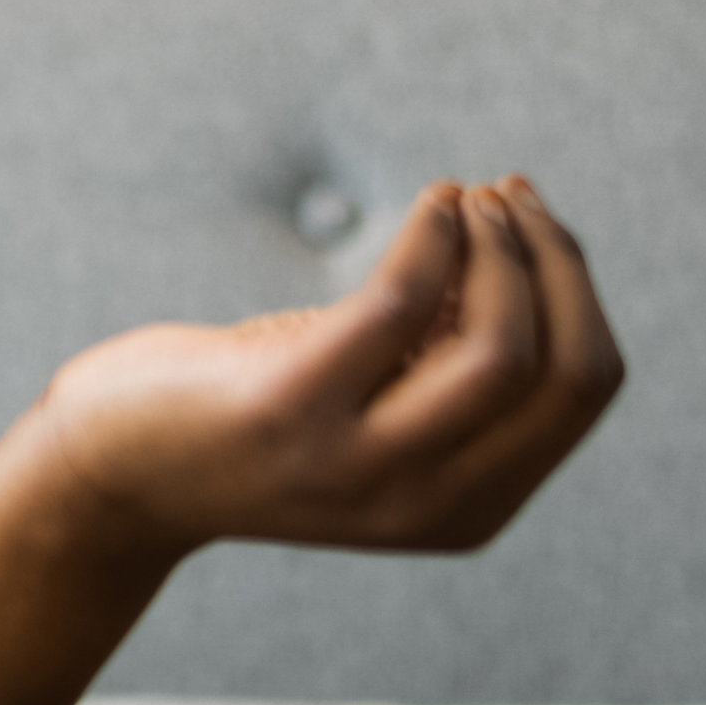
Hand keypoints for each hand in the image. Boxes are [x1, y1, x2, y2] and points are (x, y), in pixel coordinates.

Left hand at [18, 176, 622, 560]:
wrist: (118, 467)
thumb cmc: (263, 410)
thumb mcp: (388, 396)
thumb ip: (464, 354)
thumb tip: (538, 246)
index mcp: (472, 509)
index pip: (587, 390)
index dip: (579, 290)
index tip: (536, 225)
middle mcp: (429, 504)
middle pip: (565, 370)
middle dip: (554, 260)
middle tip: (506, 196)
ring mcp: (361, 467)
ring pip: (502, 346)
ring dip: (500, 245)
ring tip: (467, 195)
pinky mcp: (293, 411)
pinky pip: (404, 303)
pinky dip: (434, 233)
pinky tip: (432, 200)